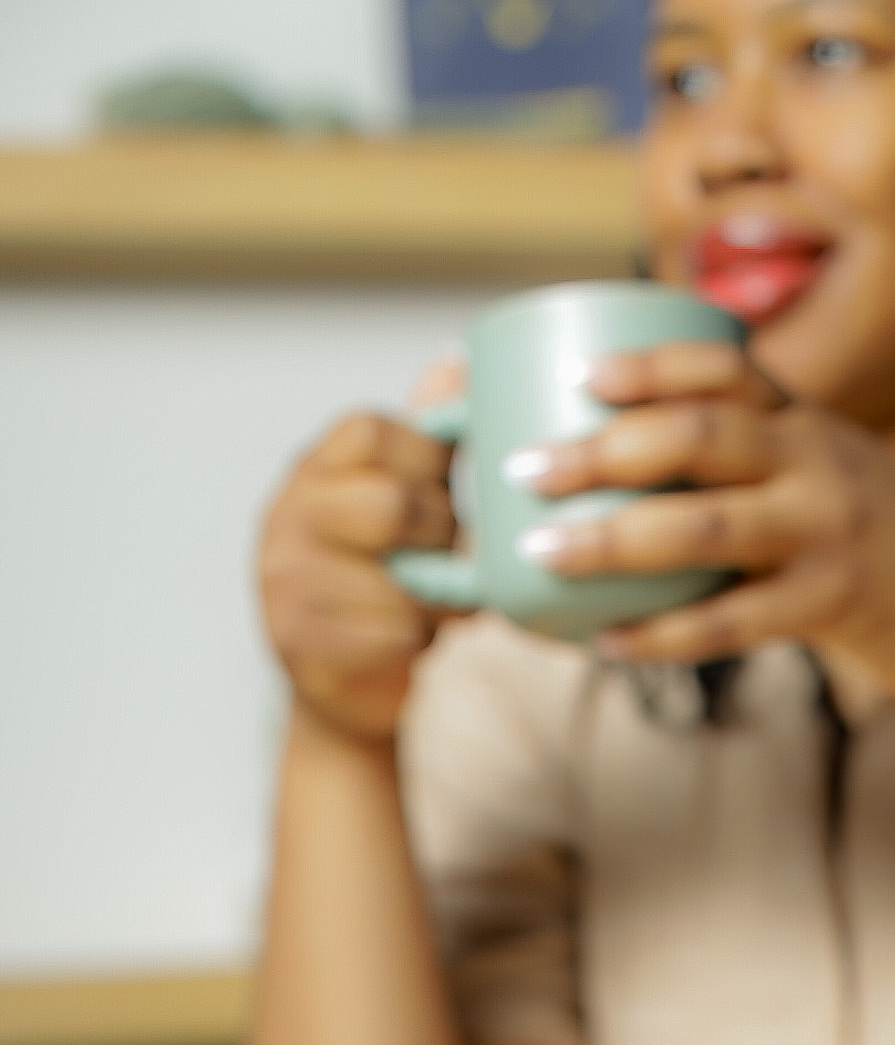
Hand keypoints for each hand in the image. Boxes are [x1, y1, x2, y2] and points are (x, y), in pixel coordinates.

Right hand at [257, 385, 460, 743]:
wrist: (348, 687)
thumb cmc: (390, 581)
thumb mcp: (406, 501)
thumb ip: (427, 438)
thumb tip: (460, 357)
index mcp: (313, 468)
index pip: (371, 430)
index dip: (425, 464)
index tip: (438, 494)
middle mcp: (285, 515)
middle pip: (392, 504)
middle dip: (439, 538)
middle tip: (440, 560)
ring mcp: (283, 578)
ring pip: (401, 578)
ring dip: (434, 600)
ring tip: (422, 606)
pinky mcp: (298, 641)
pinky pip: (394, 633)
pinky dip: (417, 642)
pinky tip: (403, 644)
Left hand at [507, 342, 894, 706]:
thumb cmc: (876, 546)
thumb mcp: (829, 474)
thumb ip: (753, 460)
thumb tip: (631, 461)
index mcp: (810, 422)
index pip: (724, 369)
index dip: (649, 367)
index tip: (582, 378)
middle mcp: (818, 462)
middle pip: (698, 437)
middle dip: (600, 449)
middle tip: (524, 469)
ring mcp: (826, 531)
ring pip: (702, 527)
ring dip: (612, 540)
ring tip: (541, 553)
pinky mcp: (831, 603)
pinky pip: (729, 622)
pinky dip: (662, 634)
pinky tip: (608, 641)